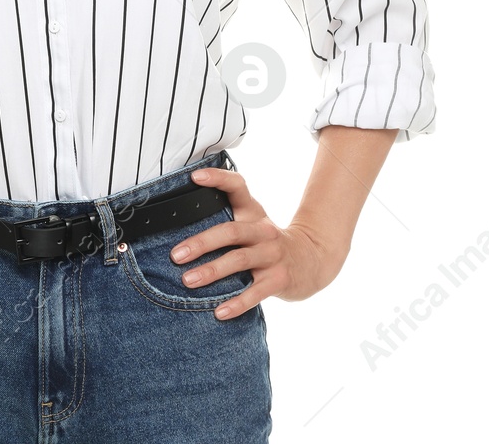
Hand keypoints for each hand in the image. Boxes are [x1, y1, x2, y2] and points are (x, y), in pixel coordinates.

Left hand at [177, 166, 350, 319]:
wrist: (312, 260)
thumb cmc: (268, 242)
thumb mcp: (253, 223)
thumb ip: (226, 218)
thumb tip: (179, 224)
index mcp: (253, 213)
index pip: (237, 187)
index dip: (217, 178)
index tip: (194, 176)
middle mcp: (263, 231)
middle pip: (231, 231)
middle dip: (201, 242)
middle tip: (176, 254)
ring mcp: (273, 255)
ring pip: (240, 260)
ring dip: (212, 271)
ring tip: (188, 280)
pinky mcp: (280, 279)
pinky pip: (255, 292)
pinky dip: (236, 303)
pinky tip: (219, 312)